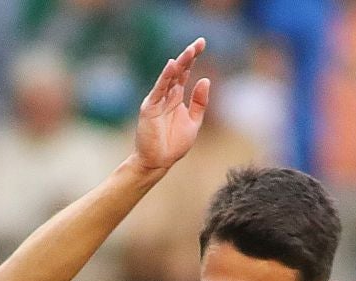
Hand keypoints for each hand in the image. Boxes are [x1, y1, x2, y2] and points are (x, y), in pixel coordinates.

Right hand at [133, 38, 209, 175]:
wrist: (159, 162)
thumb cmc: (174, 145)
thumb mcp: (194, 121)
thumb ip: (200, 102)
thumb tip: (205, 79)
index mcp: (177, 97)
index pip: (185, 73)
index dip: (193, 58)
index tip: (202, 44)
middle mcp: (166, 96)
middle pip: (178, 71)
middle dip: (188, 57)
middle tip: (199, 43)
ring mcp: (157, 100)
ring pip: (169, 78)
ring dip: (179, 64)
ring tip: (190, 51)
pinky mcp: (150, 108)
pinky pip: (159, 90)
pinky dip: (165, 78)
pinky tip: (172, 66)